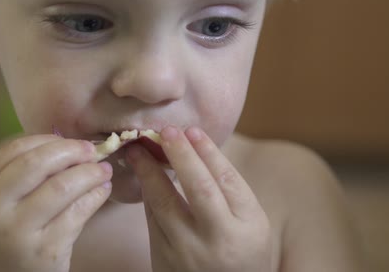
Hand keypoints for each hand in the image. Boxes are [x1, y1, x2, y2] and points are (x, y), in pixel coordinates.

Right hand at [0, 135, 112, 271]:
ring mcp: (20, 232)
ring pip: (62, 187)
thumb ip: (19, 175)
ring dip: (90, 173)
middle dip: (71, 151)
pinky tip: (102, 191)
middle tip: (92, 150)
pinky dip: (95, 197)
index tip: (70, 140)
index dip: (48, 140)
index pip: (14, 150)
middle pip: (37, 164)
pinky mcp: (46, 251)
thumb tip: (67, 145)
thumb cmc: (2, 237)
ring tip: (104, 170)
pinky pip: (77, 214)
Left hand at [127, 127, 272, 271]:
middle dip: (181, 155)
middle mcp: (219, 239)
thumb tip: (194, 150)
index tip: (193, 130)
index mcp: (249, 226)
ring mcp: (189, 251)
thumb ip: (230, 194)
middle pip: (199, 189)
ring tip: (137, 150)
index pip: (228, 180)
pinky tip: (142, 176)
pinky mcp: (164, 259)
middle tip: (166, 130)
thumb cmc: (241, 253)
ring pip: (164, 204)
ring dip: (148, 172)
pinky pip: (152, 220)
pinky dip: (147, 194)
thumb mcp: (251, 224)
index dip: (208, 152)